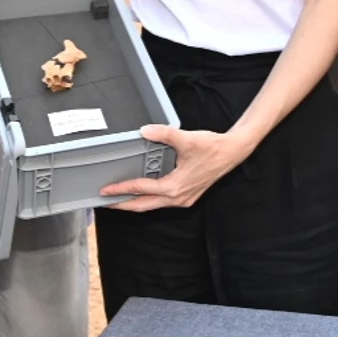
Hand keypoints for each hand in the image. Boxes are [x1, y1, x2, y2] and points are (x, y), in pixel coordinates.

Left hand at [99, 124, 255, 210]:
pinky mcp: (187, 196)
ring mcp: (184, 199)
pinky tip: (143, 192)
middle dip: (123, 205)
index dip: (121, 189)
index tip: (105, 190)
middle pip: (143, 206)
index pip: (141, 189)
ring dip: (135, 203)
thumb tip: (145, 131)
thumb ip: (164, 134)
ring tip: (119, 198)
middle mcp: (178, 198)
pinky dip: (149, 199)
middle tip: (104, 201)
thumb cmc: (212, 147)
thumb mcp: (186, 139)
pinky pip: (163, 202)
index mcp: (175, 186)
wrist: (233, 152)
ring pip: (153, 206)